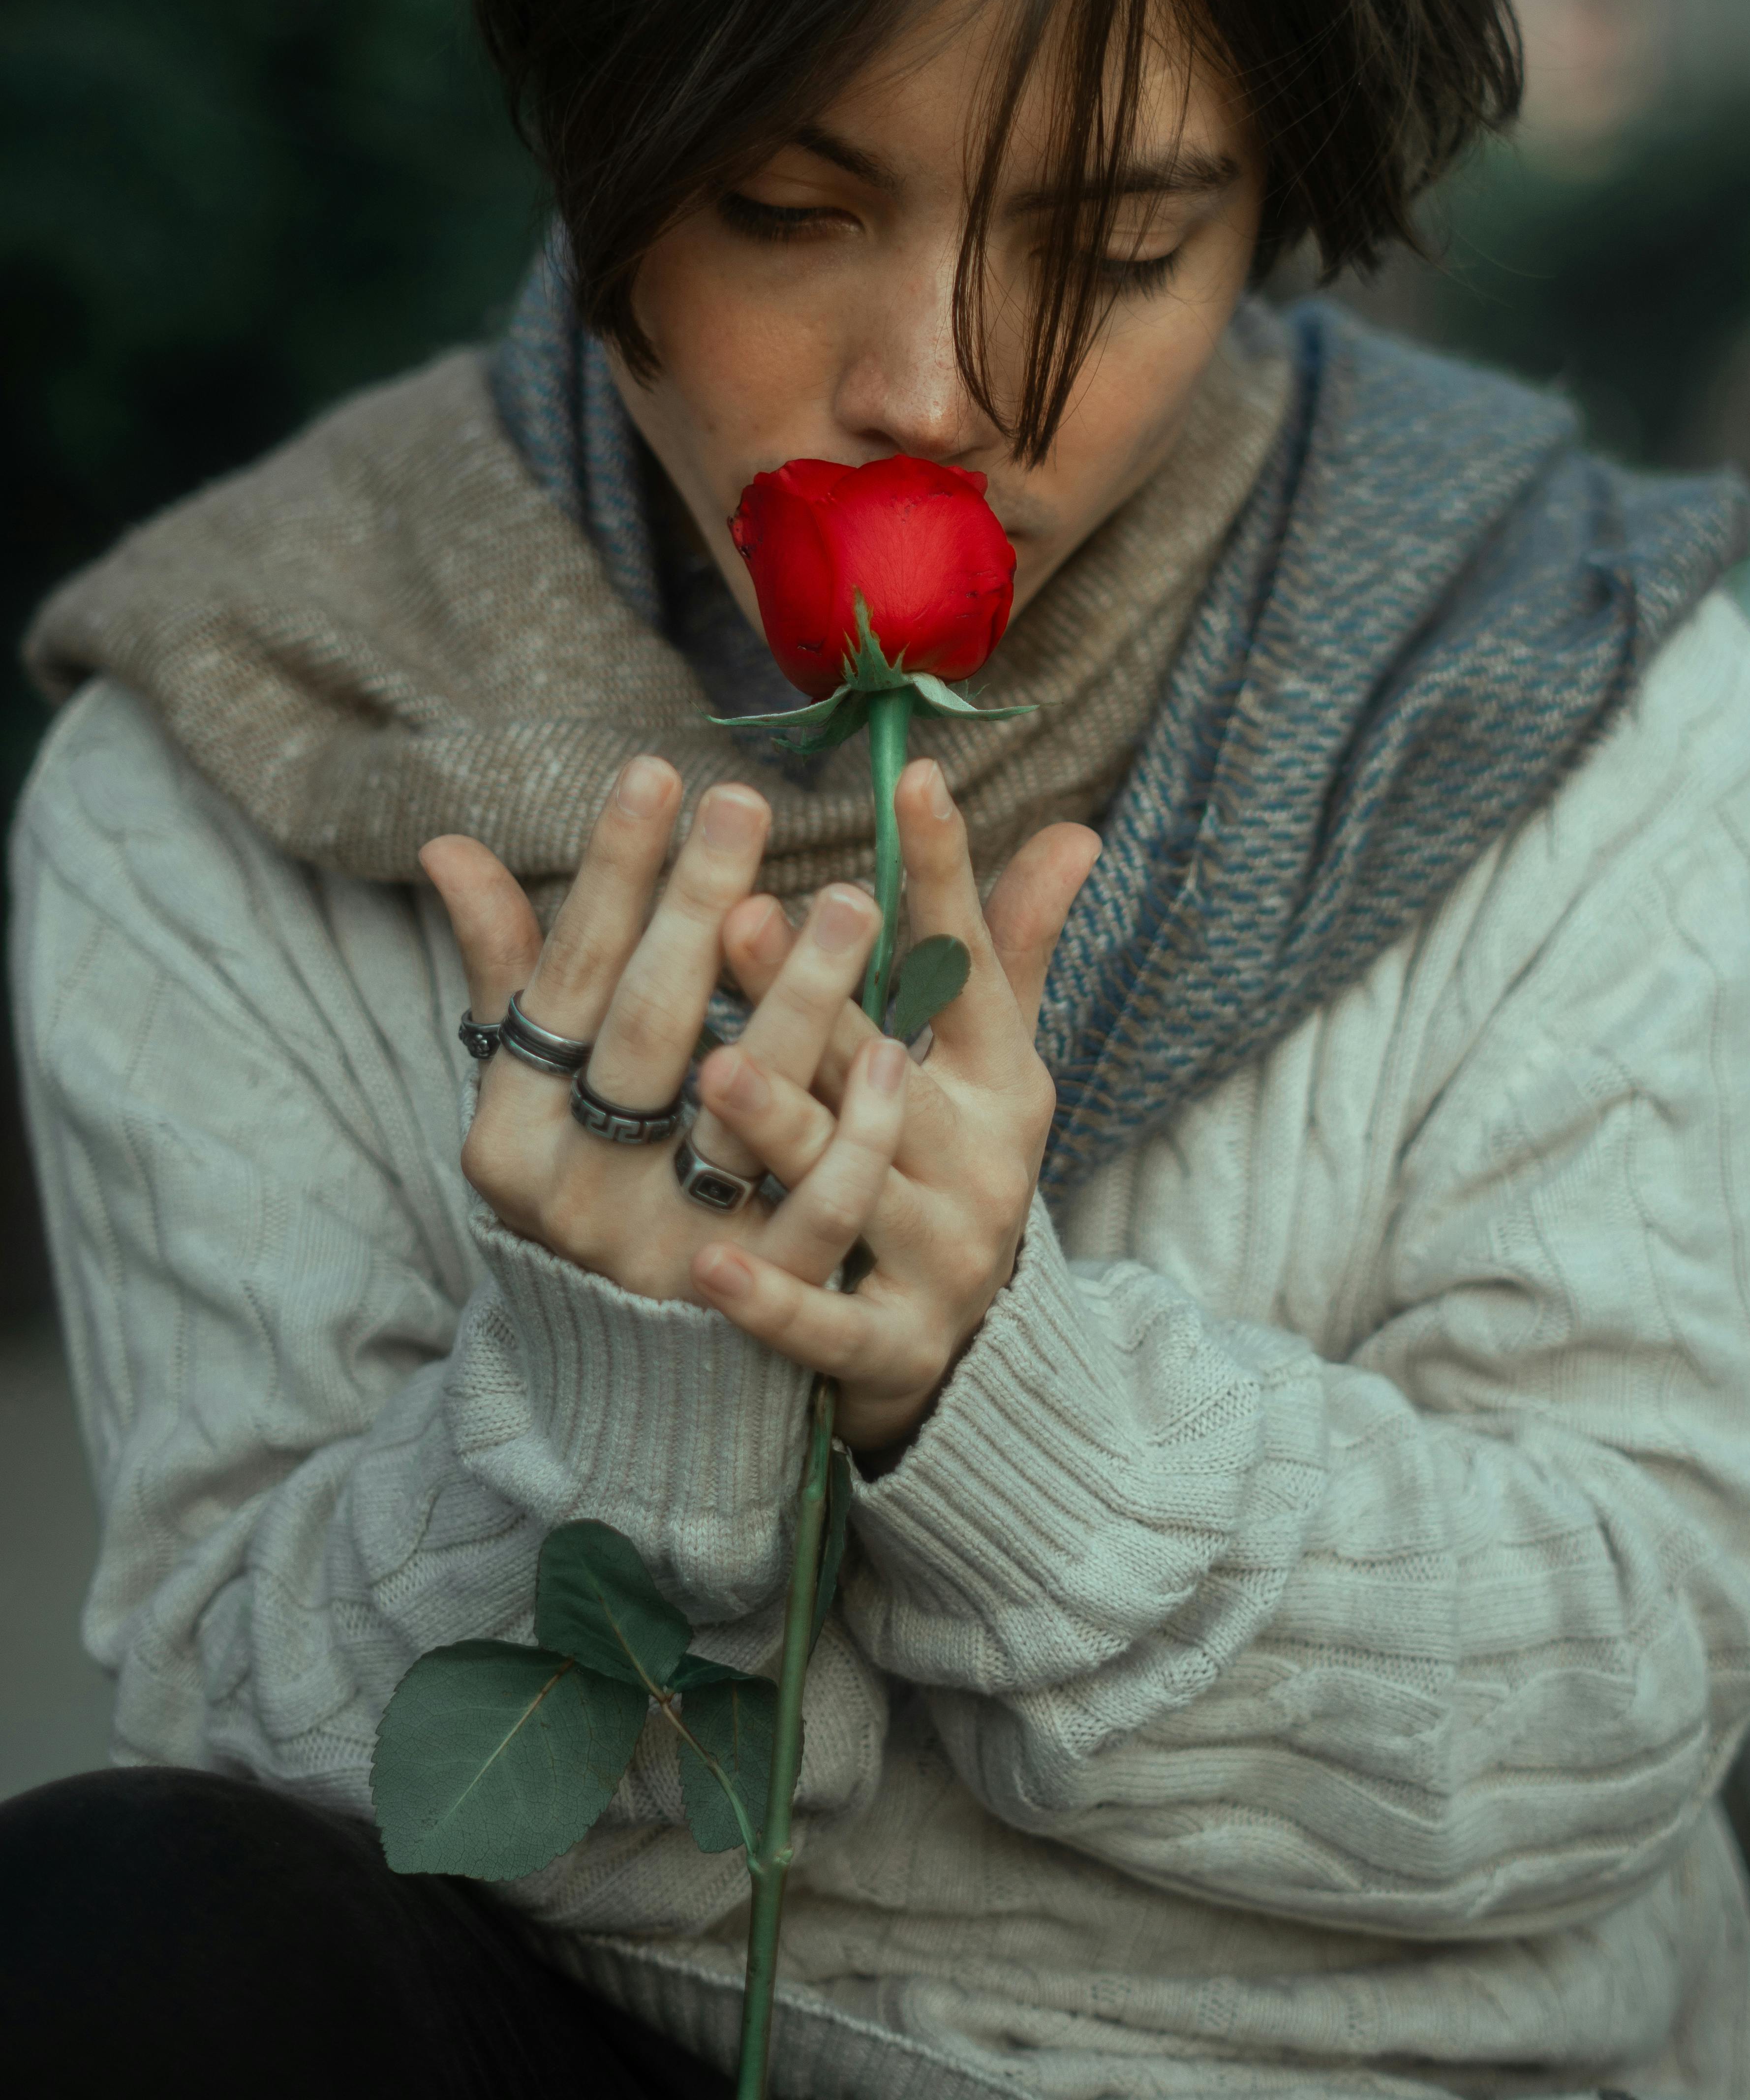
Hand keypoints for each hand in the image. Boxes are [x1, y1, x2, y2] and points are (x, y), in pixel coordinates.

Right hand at [420, 759, 906, 1308]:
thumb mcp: (533, 1095)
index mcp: (511, 1132)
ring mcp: (666, 1252)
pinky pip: (813, 1211)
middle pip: (646, 1032)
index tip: (656, 775)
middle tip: (746, 800)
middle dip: (697, 910)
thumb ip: (512, 973)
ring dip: (798, 1003)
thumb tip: (450, 847)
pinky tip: (891, 1050)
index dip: (609, 876)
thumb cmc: (586, 1183)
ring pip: (738, 1114)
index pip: (566, 980)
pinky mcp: (758, 1300)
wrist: (625, 1383)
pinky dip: (850, 1134)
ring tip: (850, 896)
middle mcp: (576, 1194)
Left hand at [684, 761, 1096, 1453]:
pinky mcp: (893, 1348)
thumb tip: (1074, 830)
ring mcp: (940, 1258)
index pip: (973, 963)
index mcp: (998, 1081)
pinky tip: (706, 1263)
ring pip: (852, 1185)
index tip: (913, 779)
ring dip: (784, 1128)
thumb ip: (1014, 949)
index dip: (945, 874)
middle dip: (816, 994)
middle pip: (888, 1069)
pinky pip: (825, 1323)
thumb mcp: (995, 1062)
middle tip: (739, 914)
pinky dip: (769, 1299)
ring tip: (713, 1071)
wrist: (982, 1358)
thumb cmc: (957, 1166)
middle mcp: (976, 1163)